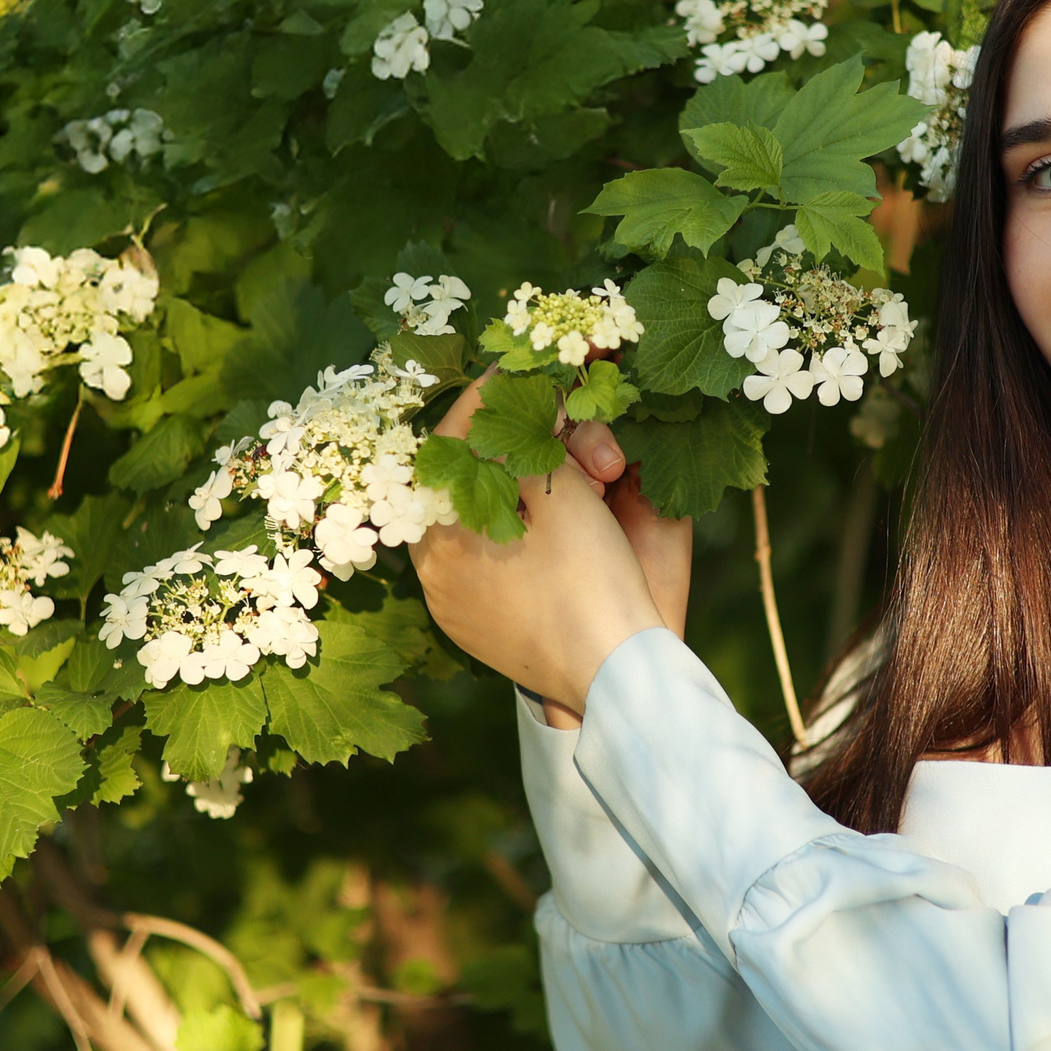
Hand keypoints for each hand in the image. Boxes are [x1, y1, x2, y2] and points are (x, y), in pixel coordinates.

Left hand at [407, 375, 668, 717]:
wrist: (616, 675)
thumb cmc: (589, 578)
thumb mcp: (562, 491)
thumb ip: (529, 440)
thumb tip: (518, 405)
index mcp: (441, 534)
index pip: (449, 444)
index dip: (487, 401)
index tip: (519, 376)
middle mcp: (434, 572)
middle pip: (466, 483)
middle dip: (521, 450)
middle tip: (573, 442)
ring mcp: (455, 607)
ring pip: (479, 522)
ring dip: (525, 491)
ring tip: (583, 487)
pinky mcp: (481, 631)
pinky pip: (491, 562)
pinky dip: (522, 532)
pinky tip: (559, 526)